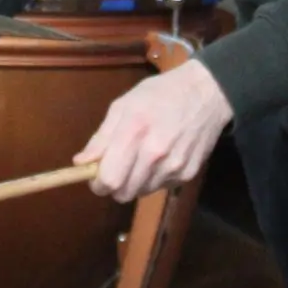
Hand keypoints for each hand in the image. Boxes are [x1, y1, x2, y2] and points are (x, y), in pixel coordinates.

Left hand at [73, 60, 231, 201]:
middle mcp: (155, 154)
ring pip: (141, 192)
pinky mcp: (188, 174)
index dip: (97, 183)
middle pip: (124, 193)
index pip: (109, 179)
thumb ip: (101, 137)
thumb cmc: (159, 94)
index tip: (95, 176)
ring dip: (135, 181)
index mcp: (134, 132)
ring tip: (141, 158)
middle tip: (116, 168)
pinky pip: (161, 187)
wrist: (206, 93)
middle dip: (114, 185)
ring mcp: (174, 167)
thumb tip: (81, 162)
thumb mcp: (124, 105)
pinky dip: (154, 178)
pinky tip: (160, 157)